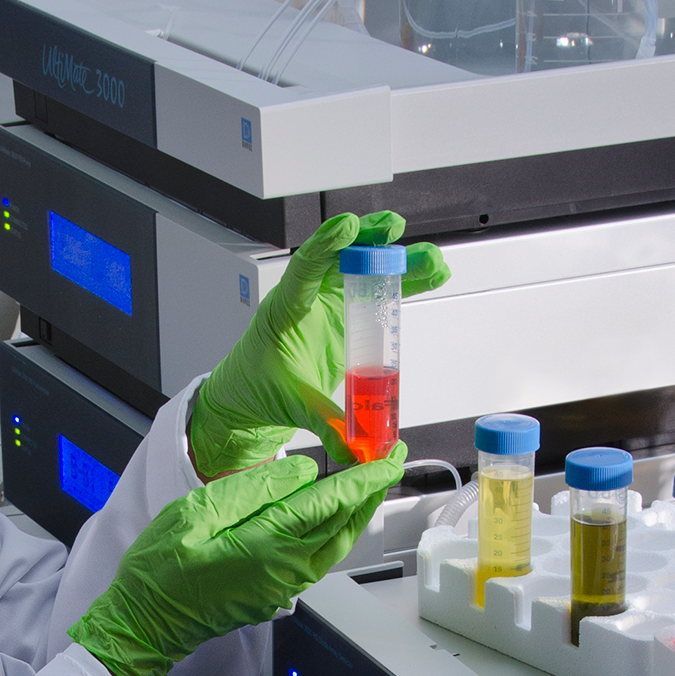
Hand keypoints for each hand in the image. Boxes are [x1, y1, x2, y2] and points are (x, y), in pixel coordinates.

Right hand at [69, 444, 406, 675]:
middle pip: (346, 524)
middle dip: (371, 489)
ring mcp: (286, 585)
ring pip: (339, 542)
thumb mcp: (197, 512)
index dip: (364, 477)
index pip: (331, 503)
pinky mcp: (279, 591)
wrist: (147, 620)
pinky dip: (338, 528)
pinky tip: (334, 512)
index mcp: (268, 545)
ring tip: (368, 479)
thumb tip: (302, 473)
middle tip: (389, 458)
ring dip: (358, 509)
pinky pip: (323, 555)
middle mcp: (288, 569)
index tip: (388, 455)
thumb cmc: (161, 567)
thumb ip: (253, 489)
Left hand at [189, 211, 448, 477]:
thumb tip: (356, 449)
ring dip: (394, 260)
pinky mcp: (341, 315)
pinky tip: (426, 276)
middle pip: (338, 258)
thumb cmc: (255, 387)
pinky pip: (372, 290)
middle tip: (393, 229)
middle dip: (367, 240)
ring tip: (429, 259)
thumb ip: (326, 424)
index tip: (346, 226)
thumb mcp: (290, 404)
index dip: (325, 245)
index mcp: (284, 309)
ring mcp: (325, 304)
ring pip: (360, 270)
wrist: (245, 394)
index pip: (303, 268)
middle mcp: (306, 298)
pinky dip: (398, 282)